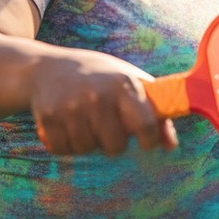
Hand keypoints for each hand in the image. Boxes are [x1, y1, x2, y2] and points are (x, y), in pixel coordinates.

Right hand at [30, 48, 177, 155]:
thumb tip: (171, 145)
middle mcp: (98, 95)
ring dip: (88, 142)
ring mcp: (71, 107)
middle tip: (108, 126)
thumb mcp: (128, 83)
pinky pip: (63, 150)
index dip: (149, 140)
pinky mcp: (48, 118)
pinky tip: (67, 125)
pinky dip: (66, 144)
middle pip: (116, 146)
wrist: (47, 68)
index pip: (146, 124)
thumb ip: (154, 112)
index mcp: (123, 84)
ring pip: (88, 149)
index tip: (145, 142)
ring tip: (85, 121)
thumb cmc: (99, 77)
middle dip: (114, 142)